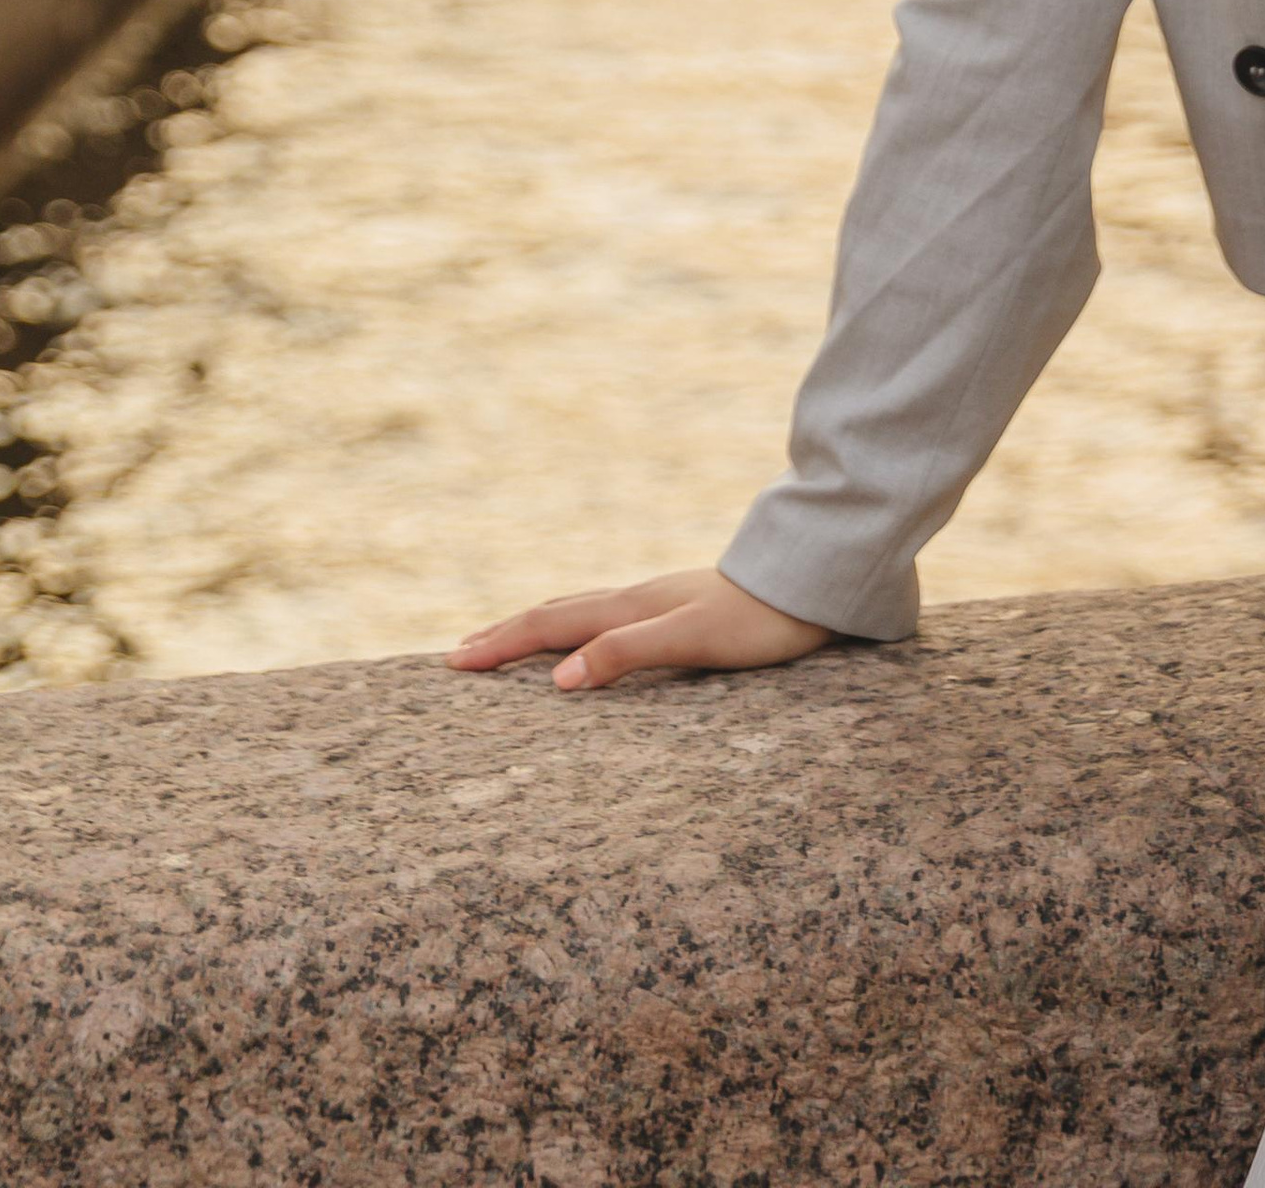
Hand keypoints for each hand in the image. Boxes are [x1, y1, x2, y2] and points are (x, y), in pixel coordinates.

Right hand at [449, 566, 831, 691]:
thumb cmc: (757, 621)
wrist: (812, 584)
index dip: (500, 644)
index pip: (549, 624)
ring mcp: (658, 600)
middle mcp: (636, 598)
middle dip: (505, 633)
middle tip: (459, 653)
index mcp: (630, 606)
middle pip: (556, 612)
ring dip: (536, 625)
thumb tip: (556, 680)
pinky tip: (588, 636)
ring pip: (580, 609)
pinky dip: (575, 626)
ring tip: (507, 639)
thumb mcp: (691, 641)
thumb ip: (626, 654)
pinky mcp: (680, 608)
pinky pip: (608, 616)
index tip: (452, 661)